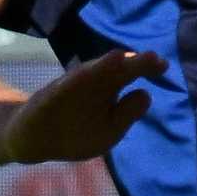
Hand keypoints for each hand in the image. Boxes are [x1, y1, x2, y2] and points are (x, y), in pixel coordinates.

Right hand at [1, 41, 162, 161]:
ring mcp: (70, 89)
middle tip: (152, 57)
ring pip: (90, 75)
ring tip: (120, 58)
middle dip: (131, 64)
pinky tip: (82, 76)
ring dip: (103, 67)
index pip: (130, 74)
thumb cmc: (76, 128)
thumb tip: (146, 94)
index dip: (146, 68)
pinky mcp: (50, 98)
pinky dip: (73, 82)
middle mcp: (91, 84)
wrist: (34, 137)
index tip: (162, 66)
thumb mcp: (110, 127)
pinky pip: (63, 90)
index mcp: (107, 89)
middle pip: (114, 70)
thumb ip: (127, 112)